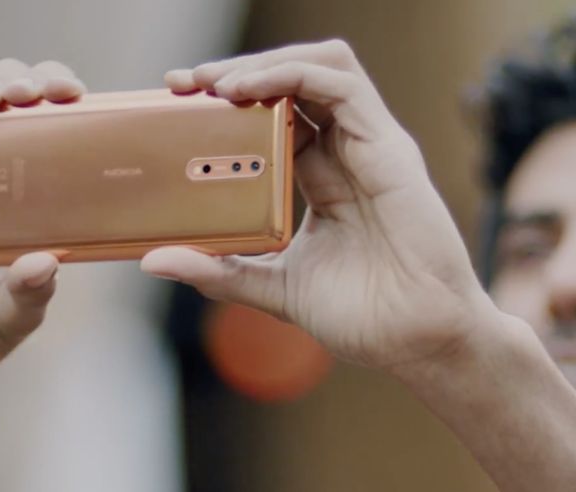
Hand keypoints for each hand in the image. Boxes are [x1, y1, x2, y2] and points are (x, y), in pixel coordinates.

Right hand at [0, 58, 85, 383]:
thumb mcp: (12, 316)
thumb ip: (30, 292)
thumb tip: (45, 263)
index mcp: (47, 202)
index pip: (74, 141)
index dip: (83, 114)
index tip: (88, 106)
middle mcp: (12, 174)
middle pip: (34, 106)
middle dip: (43, 85)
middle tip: (47, 94)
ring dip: (0, 81)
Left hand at [141, 40, 493, 369]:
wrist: (420, 343)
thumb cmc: (363, 318)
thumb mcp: (272, 287)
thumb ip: (219, 271)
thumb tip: (155, 261)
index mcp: (322, 178)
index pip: (274, 117)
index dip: (230, 104)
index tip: (178, 105)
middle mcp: (346, 153)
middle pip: (292, 84)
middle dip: (235, 73)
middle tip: (182, 85)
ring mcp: (369, 146)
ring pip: (318, 68)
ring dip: (261, 65)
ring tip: (211, 83)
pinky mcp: (388, 147)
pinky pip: (340, 84)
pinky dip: (290, 75)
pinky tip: (246, 91)